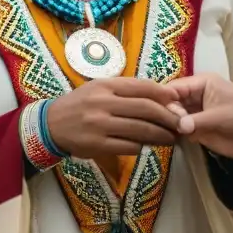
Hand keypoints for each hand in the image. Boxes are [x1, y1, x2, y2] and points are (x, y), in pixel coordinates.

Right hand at [45, 77, 181, 158]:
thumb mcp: (99, 88)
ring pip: (140, 130)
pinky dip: (142, 146)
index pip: (142, 87)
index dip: (164, 94)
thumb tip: (160, 96)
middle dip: (168, 117)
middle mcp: (103, 103)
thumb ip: (125, 90)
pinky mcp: (98, 145)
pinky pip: (129, 147)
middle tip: (180, 123)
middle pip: (146, 109)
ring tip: (172, 138)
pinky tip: (148, 146)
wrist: (51, 124)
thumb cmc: (80, 103)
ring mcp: (100, 125)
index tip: (177, 101)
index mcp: (106, 85)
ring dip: (161, 135)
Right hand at [165, 73, 232, 159]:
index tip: (157, 111)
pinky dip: (175, 133)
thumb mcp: (219, 115)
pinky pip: (181, 128)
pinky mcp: (198, 127)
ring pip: (174, 115)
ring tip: (163, 132)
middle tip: (163, 124)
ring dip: (168, 123)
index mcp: (201, 83)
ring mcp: (196, 112)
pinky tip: (169, 138)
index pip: (175, 87)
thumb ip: (196, 121)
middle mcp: (195, 95)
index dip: (164, 98)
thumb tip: (177, 127)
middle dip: (165, 111)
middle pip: (171, 101)